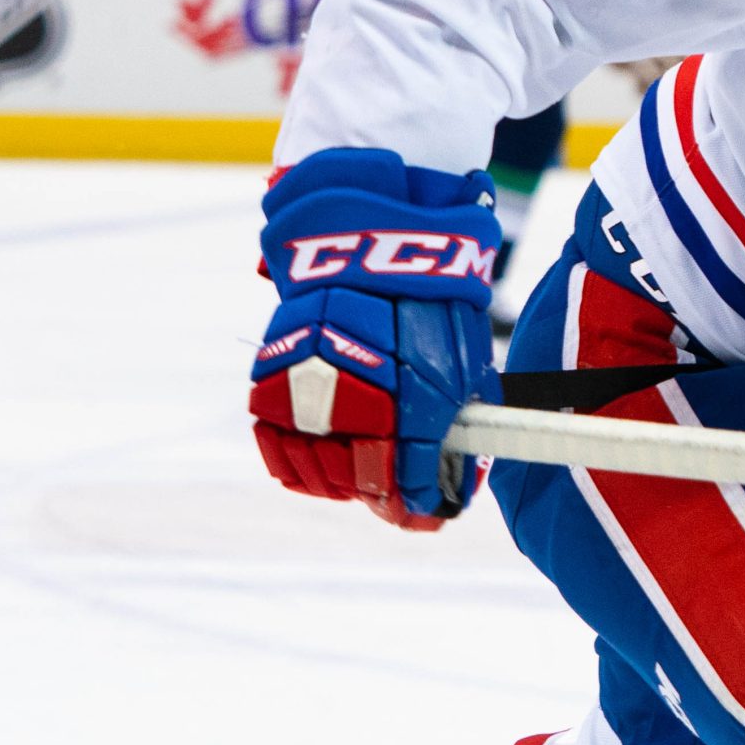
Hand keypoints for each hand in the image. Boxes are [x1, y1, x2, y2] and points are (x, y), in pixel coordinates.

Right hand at [248, 148, 500, 529]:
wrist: (366, 228)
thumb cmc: (427, 288)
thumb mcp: (460, 346)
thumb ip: (462, 405)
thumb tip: (473, 450)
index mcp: (414, 395)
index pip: (413, 477)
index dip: (423, 505)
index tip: (429, 517)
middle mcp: (358, 398)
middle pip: (362, 482)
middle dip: (384, 495)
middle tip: (398, 499)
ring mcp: (308, 389)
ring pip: (316, 469)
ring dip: (340, 481)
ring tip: (359, 478)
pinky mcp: (271, 376)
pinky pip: (276, 440)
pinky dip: (295, 458)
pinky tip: (317, 459)